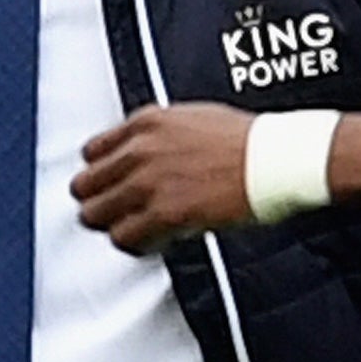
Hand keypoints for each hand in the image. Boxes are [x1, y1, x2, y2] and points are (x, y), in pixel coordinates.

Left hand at [75, 104, 253, 253]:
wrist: (274, 159)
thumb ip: (159, 134)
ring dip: (113, 224)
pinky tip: (151, 241)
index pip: (92, 151)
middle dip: (98, 200)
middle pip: (85, 185)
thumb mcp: (192, 118)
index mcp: (146, 122)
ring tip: (132, 229)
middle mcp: (141, 150)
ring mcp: (150, 182)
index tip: (107, 184)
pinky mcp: (165, 213)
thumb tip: (145, 152)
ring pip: (96, 215)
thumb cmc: (247, 141)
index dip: (100, 173)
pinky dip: (135, 243)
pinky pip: (125, 238)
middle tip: (113, 211)